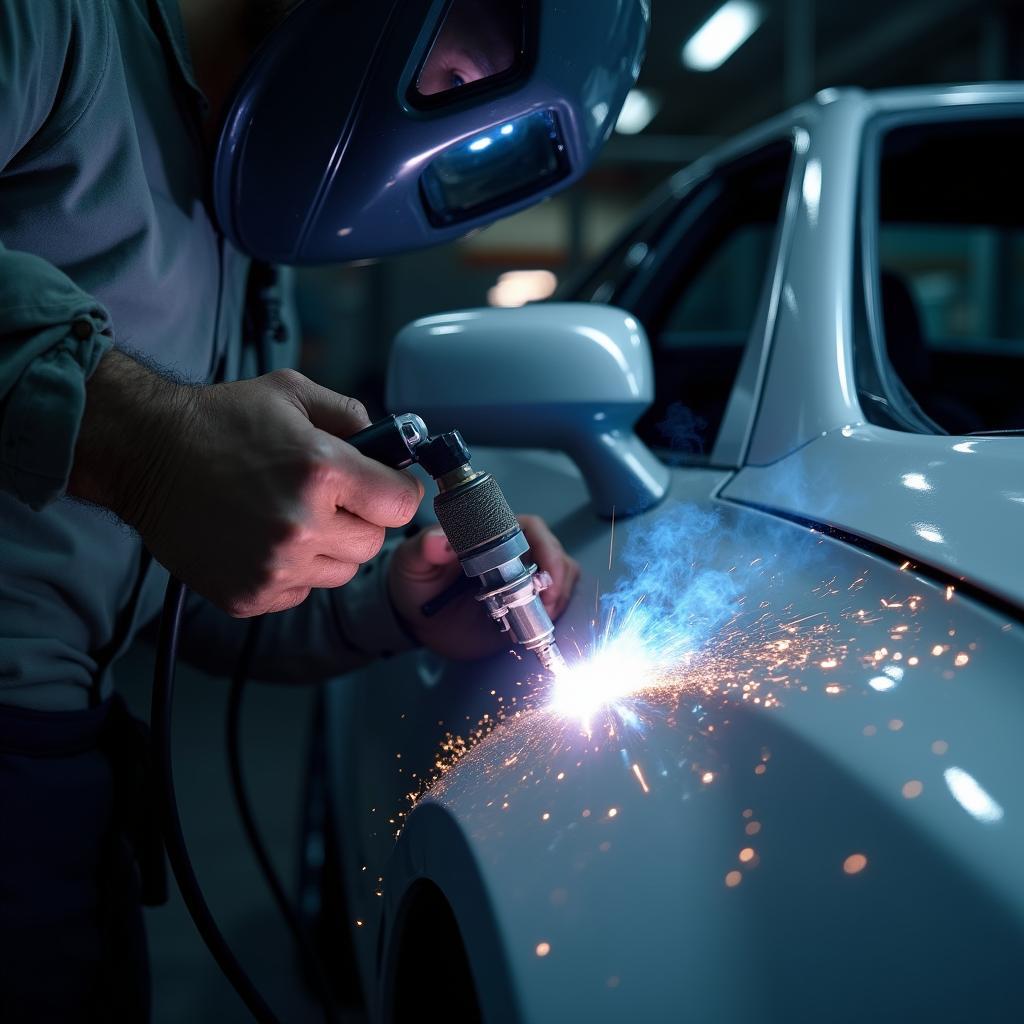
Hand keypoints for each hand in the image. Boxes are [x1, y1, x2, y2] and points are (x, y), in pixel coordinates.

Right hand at [71, 354, 422, 615]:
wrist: (146, 454)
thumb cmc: (220, 420)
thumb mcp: (292, 393)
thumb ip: (352, 416)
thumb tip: (392, 444)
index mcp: (322, 471)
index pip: (402, 504)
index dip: (397, 492)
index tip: (383, 487)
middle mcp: (302, 525)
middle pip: (374, 543)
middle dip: (361, 520)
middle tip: (329, 499)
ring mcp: (274, 566)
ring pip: (339, 572)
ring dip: (328, 549)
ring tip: (291, 517)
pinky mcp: (249, 595)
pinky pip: (299, 593)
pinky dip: (291, 572)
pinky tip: (263, 539)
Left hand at [388, 514, 579, 659]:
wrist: (419, 620)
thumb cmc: (418, 581)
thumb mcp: (413, 562)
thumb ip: (424, 548)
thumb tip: (439, 540)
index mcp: (493, 534)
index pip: (532, 529)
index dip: (545, 547)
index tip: (542, 573)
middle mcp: (516, 554)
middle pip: (555, 554)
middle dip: (557, 578)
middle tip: (545, 602)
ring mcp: (526, 581)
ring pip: (563, 578)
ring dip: (560, 597)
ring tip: (543, 616)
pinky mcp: (529, 608)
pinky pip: (557, 605)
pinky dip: (558, 615)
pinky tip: (543, 626)